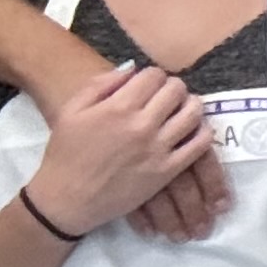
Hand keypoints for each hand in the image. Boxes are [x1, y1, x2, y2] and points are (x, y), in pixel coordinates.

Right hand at [30, 59, 214, 236]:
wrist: (67, 199)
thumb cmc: (65, 153)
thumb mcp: (72, 111)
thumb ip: (100, 84)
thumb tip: (132, 68)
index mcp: (118, 107)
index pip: (154, 75)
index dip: (152, 76)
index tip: (146, 85)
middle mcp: (142, 125)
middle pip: (176, 90)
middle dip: (171, 88)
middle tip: (163, 97)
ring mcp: (158, 148)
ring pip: (193, 112)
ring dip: (189, 105)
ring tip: (179, 110)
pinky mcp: (168, 170)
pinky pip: (200, 143)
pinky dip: (201, 131)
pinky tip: (190, 131)